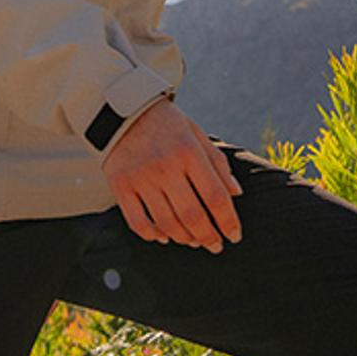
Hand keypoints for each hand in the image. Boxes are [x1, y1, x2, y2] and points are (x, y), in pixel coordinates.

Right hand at [101, 97, 242, 252]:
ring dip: (185, 238)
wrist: (123, 110)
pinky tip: (165, 236)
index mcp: (189, 152)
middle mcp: (165, 166)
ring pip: (167, 223)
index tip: (234, 235)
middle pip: (192, 215)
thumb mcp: (196, 135)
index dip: (228, 222)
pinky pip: (137, 222)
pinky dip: (153, 235)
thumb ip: (217, 163)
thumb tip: (236, 194)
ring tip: (195, 241)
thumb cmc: (166, 124)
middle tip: (216, 245)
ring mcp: (141, 178)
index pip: (215, 196)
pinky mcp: (120, 186)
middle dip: (209, 236)